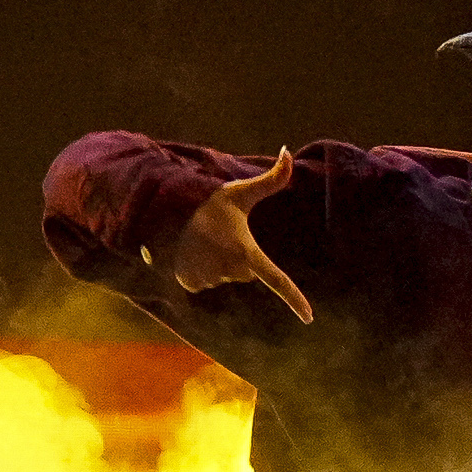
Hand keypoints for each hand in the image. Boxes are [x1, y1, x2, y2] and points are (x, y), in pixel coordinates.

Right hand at [162, 149, 313, 323]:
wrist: (162, 212)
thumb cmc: (207, 202)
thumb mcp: (240, 190)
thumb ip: (272, 177)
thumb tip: (288, 152)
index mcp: (247, 252)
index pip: (277, 281)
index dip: (294, 300)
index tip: (309, 319)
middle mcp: (230, 270)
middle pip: (247, 270)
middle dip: (239, 256)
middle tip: (221, 235)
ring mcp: (209, 279)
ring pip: (225, 275)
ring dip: (217, 261)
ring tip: (202, 241)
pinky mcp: (191, 284)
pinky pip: (205, 281)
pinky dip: (201, 269)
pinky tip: (190, 252)